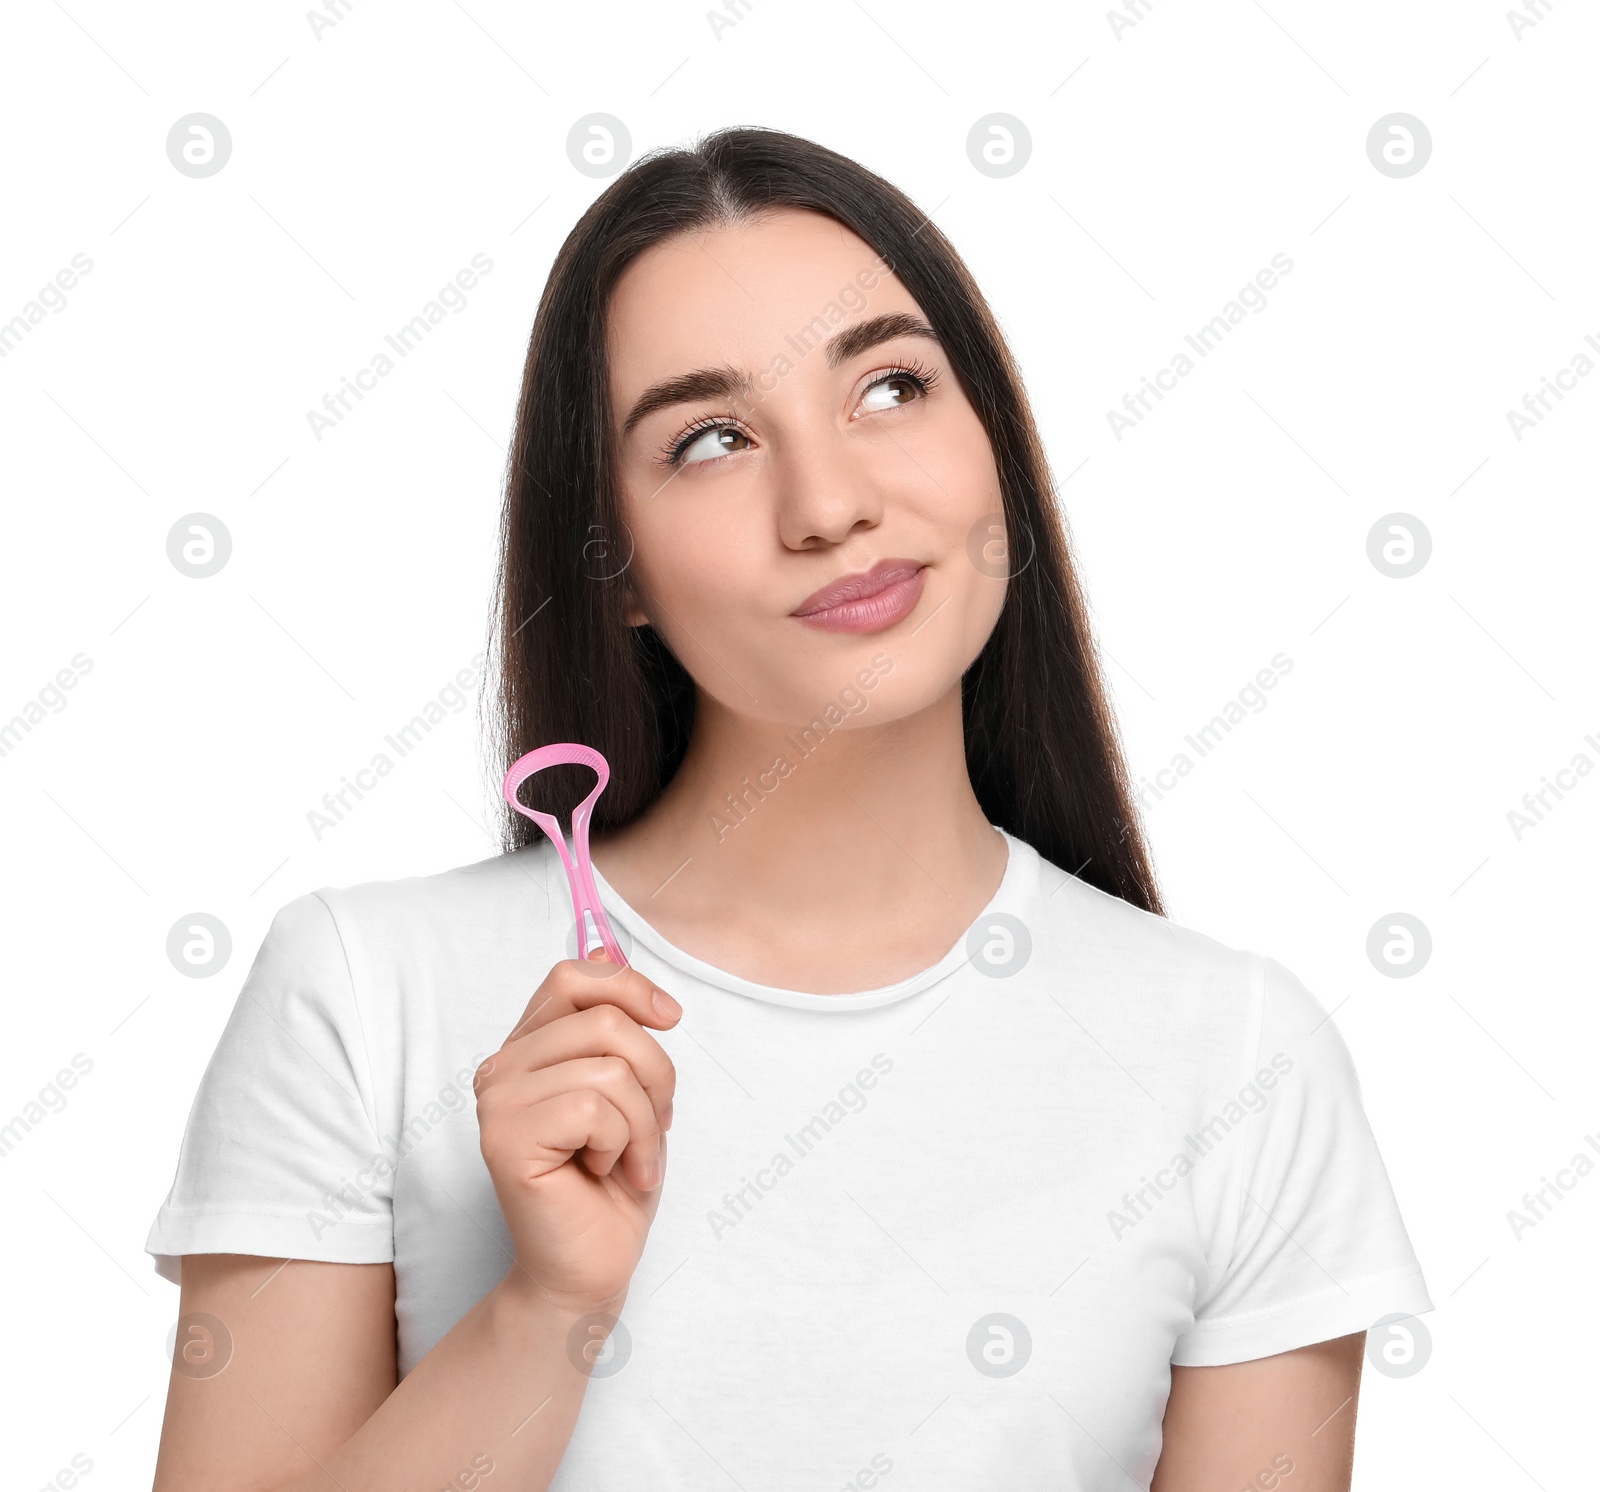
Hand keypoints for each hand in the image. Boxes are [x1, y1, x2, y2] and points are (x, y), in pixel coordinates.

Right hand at [475, 950, 678, 1317]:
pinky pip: (597, 1108)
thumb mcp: (629, 1087)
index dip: (631, 986)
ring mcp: (497, 1103)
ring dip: (644, 1121)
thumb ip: (611, 1021)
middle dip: (655, 1074)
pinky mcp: (506, 1139)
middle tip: (655, 1125)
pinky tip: (609, 1173)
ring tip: (632, 1158)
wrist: (591, 1267)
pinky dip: (627, 1144)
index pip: (574, 975)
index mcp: (528, 1047)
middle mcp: (502, 1068)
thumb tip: (603, 944)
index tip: (669, 1020)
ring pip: (609, 1066)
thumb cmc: (612, 1181)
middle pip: (605, 1019)